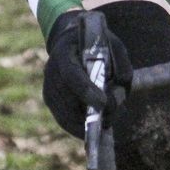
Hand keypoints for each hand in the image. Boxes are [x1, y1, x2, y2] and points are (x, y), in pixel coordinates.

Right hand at [42, 10, 131, 137]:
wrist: (70, 42)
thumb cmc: (95, 44)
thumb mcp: (112, 45)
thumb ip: (121, 64)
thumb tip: (122, 88)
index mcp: (64, 53)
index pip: (71, 75)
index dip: (86, 91)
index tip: (103, 104)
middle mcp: (51, 71)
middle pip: (69, 100)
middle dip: (93, 112)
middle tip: (114, 115)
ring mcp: (48, 87)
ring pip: (67, 115)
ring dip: (88, 122)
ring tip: (109, 120)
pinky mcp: (50, 100)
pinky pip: (64, 120)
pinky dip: (80, 127)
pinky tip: (96, 126)